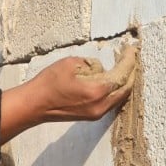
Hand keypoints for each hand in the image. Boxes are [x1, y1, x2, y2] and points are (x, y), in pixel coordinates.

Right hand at [0, 46, 137, 143]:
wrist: (34, 105)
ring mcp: (97, 113)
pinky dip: (115, 89)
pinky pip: (111, 101)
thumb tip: (99, 69)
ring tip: (124, 65)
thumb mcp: (70, 63)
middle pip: (125, 88)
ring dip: (123, 81)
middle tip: (130, 56)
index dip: (128, 60)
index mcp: (97, 91)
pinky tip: (113, 79)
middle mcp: (100, 106)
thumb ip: (91, 64)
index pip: (121, 74)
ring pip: (119, 96)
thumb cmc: (48, 83)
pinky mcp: (92, 115)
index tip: (132, 49)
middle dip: (130, 71)